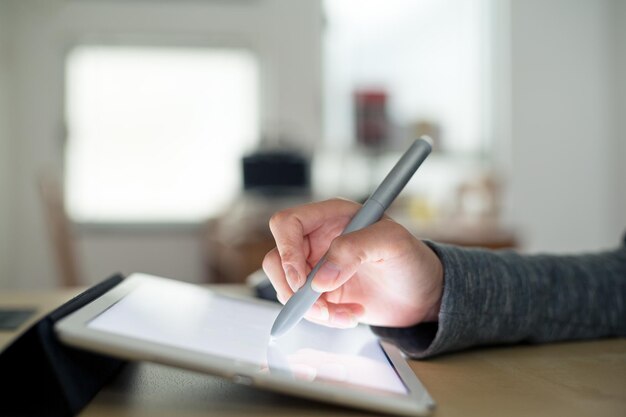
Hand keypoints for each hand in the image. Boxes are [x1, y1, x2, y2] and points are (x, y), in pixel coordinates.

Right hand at [262, 198, 442, 328]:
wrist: (423, 294)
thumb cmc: (412, 259)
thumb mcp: (392, 243)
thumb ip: (355, 249)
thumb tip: (321, 279)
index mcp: (331, 216)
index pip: (287, 224)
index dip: (286, 250)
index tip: (302, 279)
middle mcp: (317, 239)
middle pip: (277, 259)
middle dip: (293, 289)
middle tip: (320, 306)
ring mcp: (316, 267)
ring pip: (286, 287)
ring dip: (310, 309)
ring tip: (345, 315)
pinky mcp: (320, 292)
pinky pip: (302, 307)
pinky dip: (322, 318)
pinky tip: (350, 316)